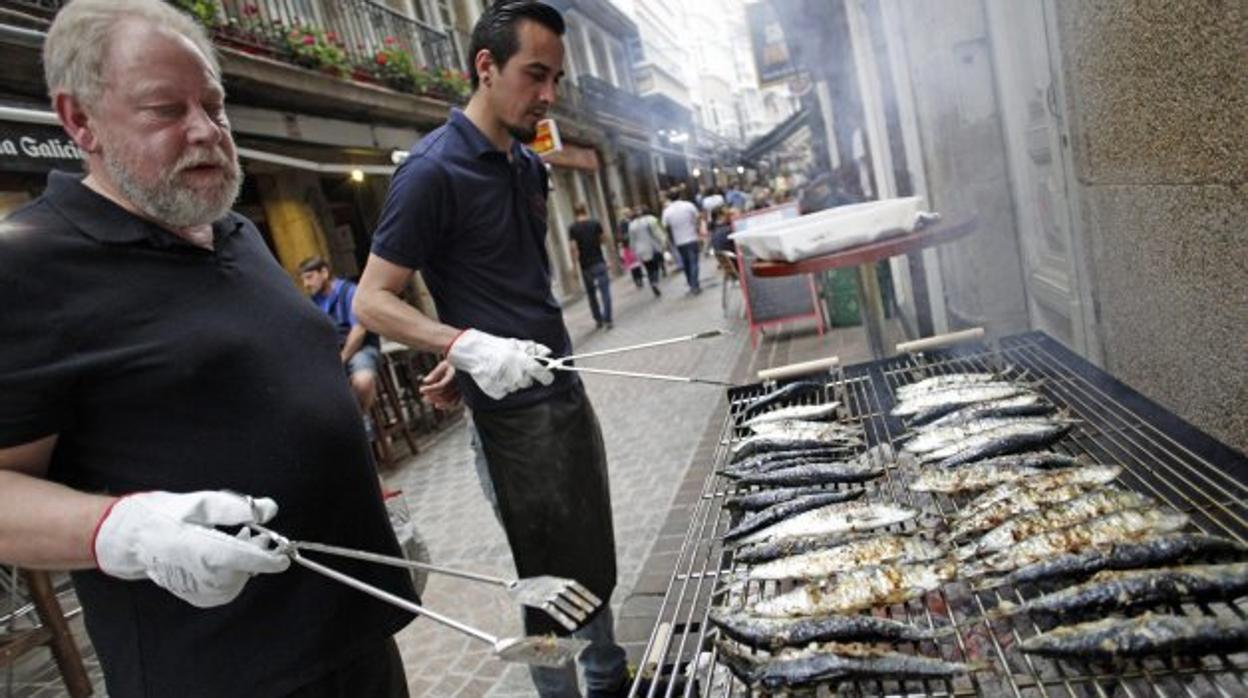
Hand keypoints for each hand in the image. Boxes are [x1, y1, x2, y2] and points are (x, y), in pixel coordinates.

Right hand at [93, 491, 289, 607]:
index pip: (245, 560)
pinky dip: (233, 574)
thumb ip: (236, 507)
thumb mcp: (201, 503)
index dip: (269, 559)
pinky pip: (224, 590)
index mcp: (201, 550)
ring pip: (236, 582)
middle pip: (243, 571)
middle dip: (257, 555)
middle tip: (257, 534)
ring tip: (240, 540)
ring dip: (245, 564)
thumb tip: (269, 509)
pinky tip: (226, 556)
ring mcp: (196, 589)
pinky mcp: (194, 595)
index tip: (284, 556)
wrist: (130, 540)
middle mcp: (200, 575)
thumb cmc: (163, 516)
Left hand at [419, 359, 460, 409]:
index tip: (421, 389)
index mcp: (455, 375)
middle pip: (444, 394)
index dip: (430, 389)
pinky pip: (455, 403)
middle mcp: (460, 384)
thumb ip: (435, 373)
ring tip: (428, 400)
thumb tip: (425, 381)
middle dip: (432, 396)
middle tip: (424, 397)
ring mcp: (463, 390)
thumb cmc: (453, 364)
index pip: (441, 386)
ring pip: (450, 400)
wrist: (466, 366)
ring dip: (438, 401)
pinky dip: (446, 405)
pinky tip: (438, 405)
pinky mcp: (464, 395)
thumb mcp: (443, 365)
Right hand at [445, 329, 554, 399]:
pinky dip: (501, 387)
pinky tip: (495, 377)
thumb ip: (535, 349)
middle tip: (514, 368)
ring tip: (502, 370)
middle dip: (524, 377)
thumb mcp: (517, 343)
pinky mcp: (496, 393)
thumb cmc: (496, 347)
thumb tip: (548, 353)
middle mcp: (516, 375)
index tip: (547, 377)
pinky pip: (504, 392)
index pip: (543, 374)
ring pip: (515, 388)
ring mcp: (506, 385)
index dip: (547, 377)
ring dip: (511, 381)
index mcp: (524, 362)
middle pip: (527, 383)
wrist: (474, 352)